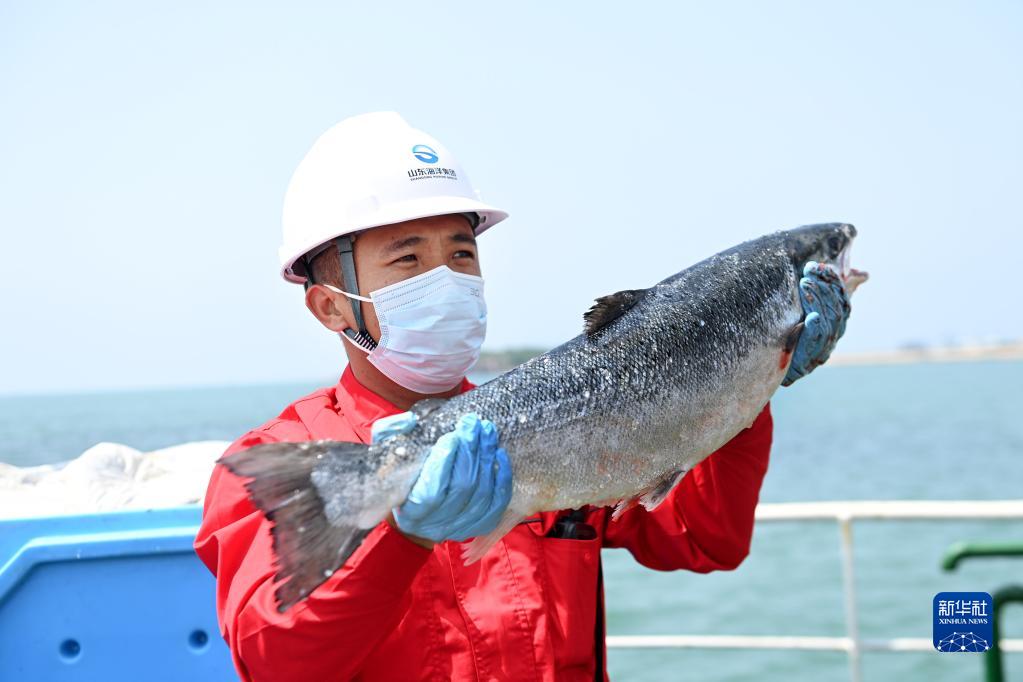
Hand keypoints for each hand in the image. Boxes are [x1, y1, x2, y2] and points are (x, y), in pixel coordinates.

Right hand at [373, 412, 512, 543]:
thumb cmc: (397, 475)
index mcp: (409, 512)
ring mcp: (459, 528)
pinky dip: (502, 479)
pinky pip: (497, 504)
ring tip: (487, 431)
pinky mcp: (478, 525)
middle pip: (462, 487)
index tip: (452, 435)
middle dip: (470, 451)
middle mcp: (435, 526)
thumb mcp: (384, 452)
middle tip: (474, 423)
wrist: (411, 505)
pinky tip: (499, 455)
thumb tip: (410, 421)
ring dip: (486, 457)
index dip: (444, 463)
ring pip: (482, 493)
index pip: (431, 492)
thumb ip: (389, 434)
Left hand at [783, 261, 850, 385]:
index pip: (842, 300)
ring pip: (828, 323)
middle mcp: (832, 337)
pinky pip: (816, 342)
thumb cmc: (791, 335)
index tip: (820, 265)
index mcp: (836, 324)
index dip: (833, 282)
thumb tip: (863, 275)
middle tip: (809, 271)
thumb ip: (831, 291)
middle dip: (824, 288)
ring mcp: (821, 351)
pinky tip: (812, 316)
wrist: (772, 366)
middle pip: (837, 310)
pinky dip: (816, 327)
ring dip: (817, 301)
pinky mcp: (806, 362)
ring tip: (805, 283)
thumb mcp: (807, 309)